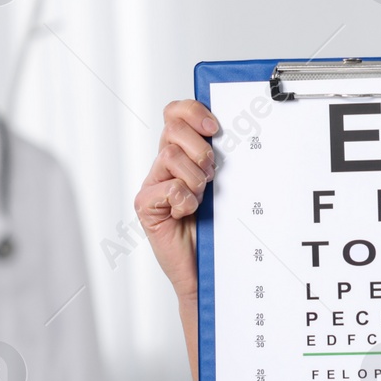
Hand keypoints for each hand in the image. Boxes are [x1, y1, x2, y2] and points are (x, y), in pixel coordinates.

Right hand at [134, 99, 218, 303]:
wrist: (205, 269)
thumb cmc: (215, 228)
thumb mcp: (224, 186)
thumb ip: (221, 159)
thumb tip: (234, 134)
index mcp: (182, 155)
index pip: (176, 114)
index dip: (192, 111)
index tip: (215, 127)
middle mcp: (165, 167)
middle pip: (172, 129)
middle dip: (199, 148)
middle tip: (212, 173)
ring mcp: (153, 186)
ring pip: (170, 155)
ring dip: (195, 177)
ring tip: (201, 197)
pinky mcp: (146, 207)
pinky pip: (167, 188)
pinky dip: (184, 200)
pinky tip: (188, 212)